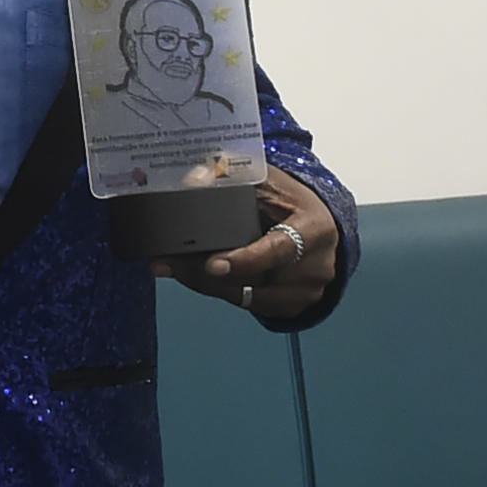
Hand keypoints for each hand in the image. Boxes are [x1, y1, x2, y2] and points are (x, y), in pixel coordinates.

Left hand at [164, 167, 340, 320]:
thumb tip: (195, 178)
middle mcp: (316, 268)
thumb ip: (236, 179)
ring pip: (246, 298)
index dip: (245, 260)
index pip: (279, 250)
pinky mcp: (293, 308)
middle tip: (167, 263)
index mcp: (314, 230)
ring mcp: (306, 293)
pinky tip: (198, 275)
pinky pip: (249, 306)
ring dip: (207, 284)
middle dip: (207, 274)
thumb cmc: (291, 202)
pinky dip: (221, 291)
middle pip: (255, 280)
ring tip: (174, 266)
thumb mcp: (270, 183)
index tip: (213, 264)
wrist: (319, 228)